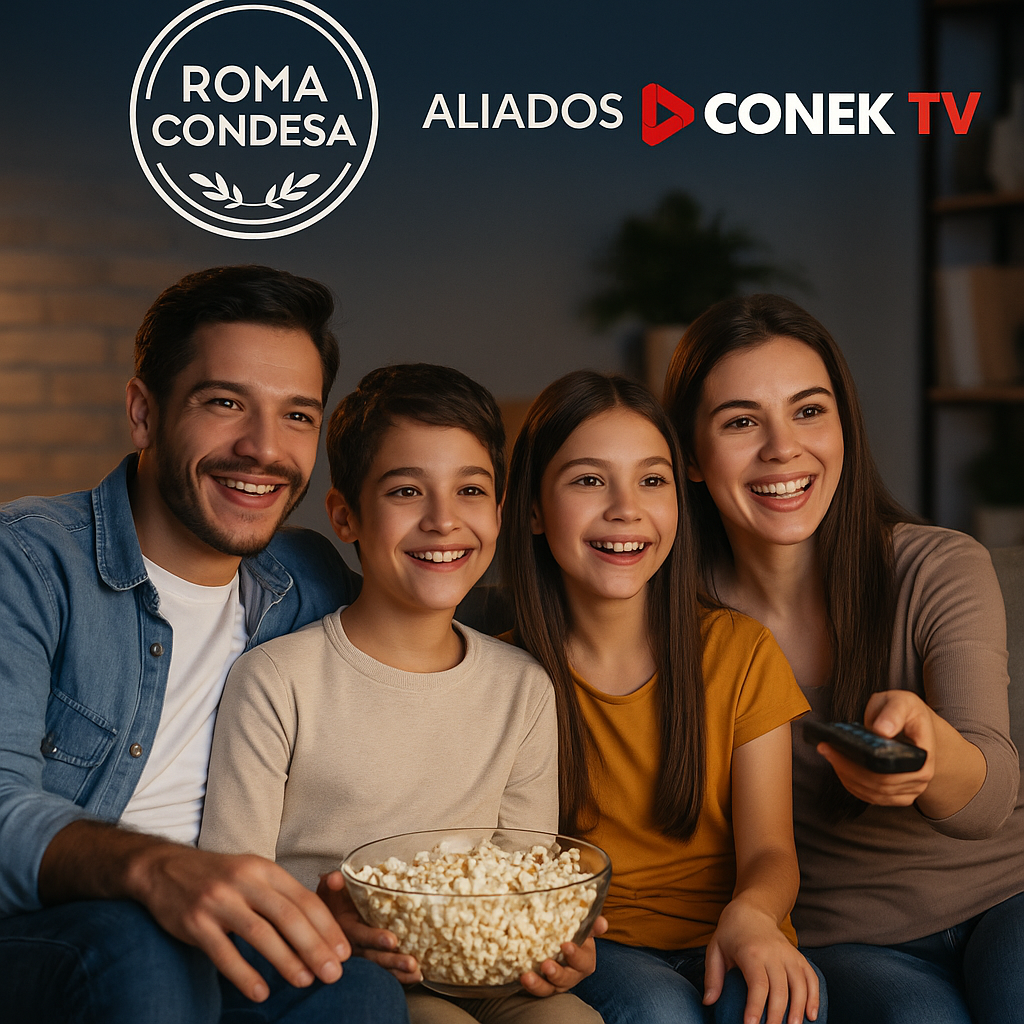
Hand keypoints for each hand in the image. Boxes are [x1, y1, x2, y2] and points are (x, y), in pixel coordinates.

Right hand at [127, 842, 349, 1001]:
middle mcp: (244, 881)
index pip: (304, 900)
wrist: (164, 868)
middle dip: (314, 947)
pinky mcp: (195, 922)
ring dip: (286, 961)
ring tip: (305, 982)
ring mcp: (219, 901)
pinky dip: (244, 974)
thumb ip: (280, 896)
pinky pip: (223, 953)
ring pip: (260, 934)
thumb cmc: (219, 877)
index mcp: (264, 869)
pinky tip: (261, 992)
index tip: (344, 952)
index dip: (327, 927)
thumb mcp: (252, 874)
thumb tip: (318, 929)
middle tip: (333, 973)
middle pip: (288, 917)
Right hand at [317, 870, 421, 982]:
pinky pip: (384, 973)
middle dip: (391, 961)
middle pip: (372, 957)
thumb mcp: (328, 890)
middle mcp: (351, 946)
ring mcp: (361, 956)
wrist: (323, 920)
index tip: (392, 940)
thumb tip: (335, 878)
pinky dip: (399, 978)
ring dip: (398, 972)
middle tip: (411, 963)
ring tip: (417, 973)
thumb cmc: (332, 902)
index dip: (375, 938)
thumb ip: (331, 883)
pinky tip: (415, 978)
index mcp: (344, 928)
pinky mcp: (369, 961)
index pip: (359, 935)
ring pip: (379, 968)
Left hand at [520, 915, 607, 996]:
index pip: (584, 960)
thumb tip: (602, 922)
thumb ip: (591, 925)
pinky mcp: (544, 987)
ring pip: (551, 988)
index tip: (566, 945)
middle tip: (546, 965)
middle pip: (568, 978)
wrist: (557, 945)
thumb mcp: (581, 928)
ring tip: (528, 977)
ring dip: (539, 984)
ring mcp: (558, 982)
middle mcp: (573, 973)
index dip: (576, 955)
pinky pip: (538, 990)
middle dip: (557, 973)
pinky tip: (522, 977)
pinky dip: (530, 986)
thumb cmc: (572, 934)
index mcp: (585, 957)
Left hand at [704, 900, 818, 1023]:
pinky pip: (811, 977)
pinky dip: (814, 997)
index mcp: (751, 952)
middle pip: (780, 989)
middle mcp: (773, 953)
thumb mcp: (715, 950)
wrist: (752, 910)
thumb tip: (708, 1002)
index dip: (756, 1008)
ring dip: (798, 1010)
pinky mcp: (798, 956)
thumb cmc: (731, 933)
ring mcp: (789, 954)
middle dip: (777, 1016)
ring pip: (800, 985)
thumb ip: (712, 977)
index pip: (757, 985)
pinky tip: (812, 1015)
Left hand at [816, 690, 935, 806]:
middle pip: (880, 784)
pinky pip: (871, 796)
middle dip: (848, 767)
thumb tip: (882, 730)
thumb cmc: (908, 713)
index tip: (842, 747)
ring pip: (873, 793)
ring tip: (828, 753)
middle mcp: (920, 777)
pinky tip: (838, 766)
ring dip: (846, 775)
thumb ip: (893, 713)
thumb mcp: (903, 702)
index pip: (895, 770)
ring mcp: (908, 789)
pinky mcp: (895, 794)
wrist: (915, 726)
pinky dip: (851, 783)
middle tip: (825, 748)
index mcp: (924, 755)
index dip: (866, 764)